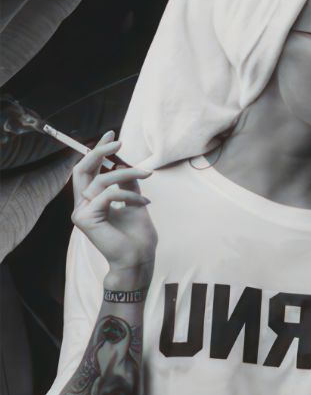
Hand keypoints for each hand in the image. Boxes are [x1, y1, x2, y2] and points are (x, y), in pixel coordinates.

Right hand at [71, 130, 157, 272]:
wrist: (138, 260)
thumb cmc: (137, 236)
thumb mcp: (134, 202)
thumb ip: (127, 185)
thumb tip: (123, 165)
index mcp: (91, 201)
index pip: (89, 170)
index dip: (98, 151)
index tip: (112, 134)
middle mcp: (82, 206)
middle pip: (82, 169)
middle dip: (99, 151)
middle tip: (118, 141)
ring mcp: (81, 213)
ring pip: (101, 180)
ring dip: (127, 174)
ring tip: (146, 176)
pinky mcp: (85, 219)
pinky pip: (108, 195)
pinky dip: (128, 195)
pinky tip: (143, 203)